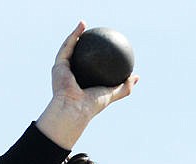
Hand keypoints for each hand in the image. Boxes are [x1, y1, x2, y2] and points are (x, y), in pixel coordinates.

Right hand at [35, 21, 138, 148]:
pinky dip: (74, 35)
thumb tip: (137, 77)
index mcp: (82, 82)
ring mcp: (63, 69)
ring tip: (85, 24)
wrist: (75, 108)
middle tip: (94, 34)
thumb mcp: (112, 94)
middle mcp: (71, 75)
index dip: (95, 56)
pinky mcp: (58, 64)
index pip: (88, 67)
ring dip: (76, 34)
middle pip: (77, 55)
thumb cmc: (92, 104)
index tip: (104, 47)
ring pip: (70, 47)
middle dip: (82, 43)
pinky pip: (67, 46)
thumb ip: (124, 86)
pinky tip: (82, 26)